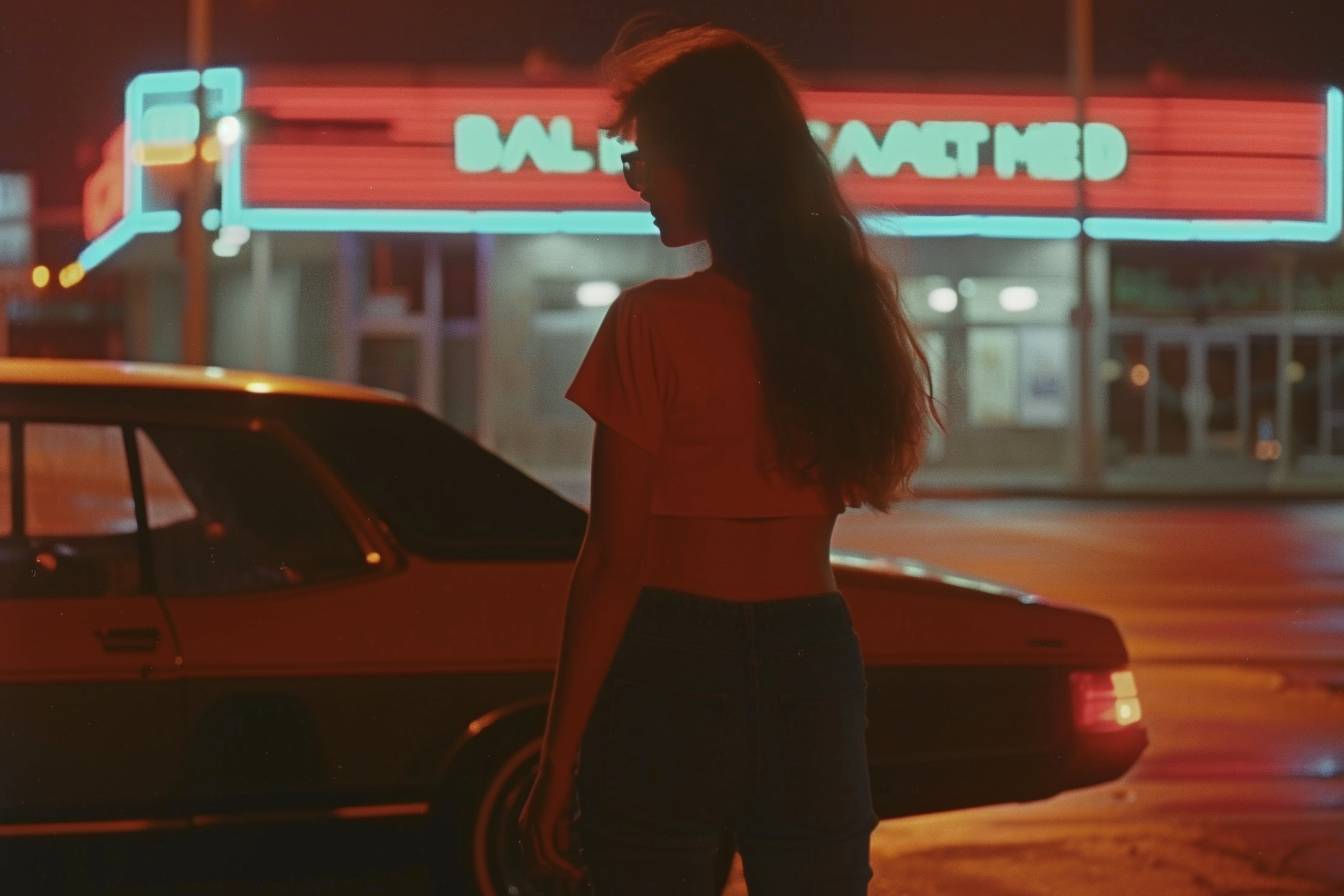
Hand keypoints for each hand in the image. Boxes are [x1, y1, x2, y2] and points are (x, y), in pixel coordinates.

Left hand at [518, 761, 586, 884]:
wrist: (558, 767)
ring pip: (542, 863)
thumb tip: (565, 853)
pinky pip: (549, 855)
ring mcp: (530, 829)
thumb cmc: (561, 787)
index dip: (549, 871)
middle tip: (576, 878)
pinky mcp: (540, 826)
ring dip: (561, 873)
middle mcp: (524, 830)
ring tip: (578, 876)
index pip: (532, 859)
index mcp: (526, 827)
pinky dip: (562, 865)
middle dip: (555, 876)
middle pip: (534, 865)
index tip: (568, 874)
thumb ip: (560, 835)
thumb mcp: (560, 816)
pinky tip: (575, 869)